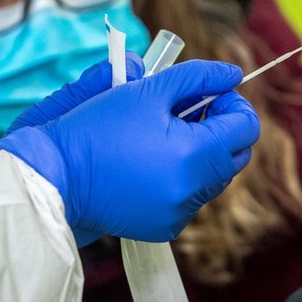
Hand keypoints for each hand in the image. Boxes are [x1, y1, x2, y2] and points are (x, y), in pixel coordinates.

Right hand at [0, 60, 259, 244]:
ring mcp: (180, 213)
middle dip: (219, 127)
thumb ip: (196, 77)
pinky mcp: (163, 227)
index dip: (231, 103)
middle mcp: (194, 191)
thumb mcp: (146, 90)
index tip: (207, 92)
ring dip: (200, 152)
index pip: (246, 127)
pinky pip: (189, 197)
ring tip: (162, 133)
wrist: (54, 177)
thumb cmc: (97, 128)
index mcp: (195, 155)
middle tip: (186, 109)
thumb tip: (232, 74)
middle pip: (234, 155)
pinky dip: (181, 177)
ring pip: (212, 177)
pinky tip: (149, 160)